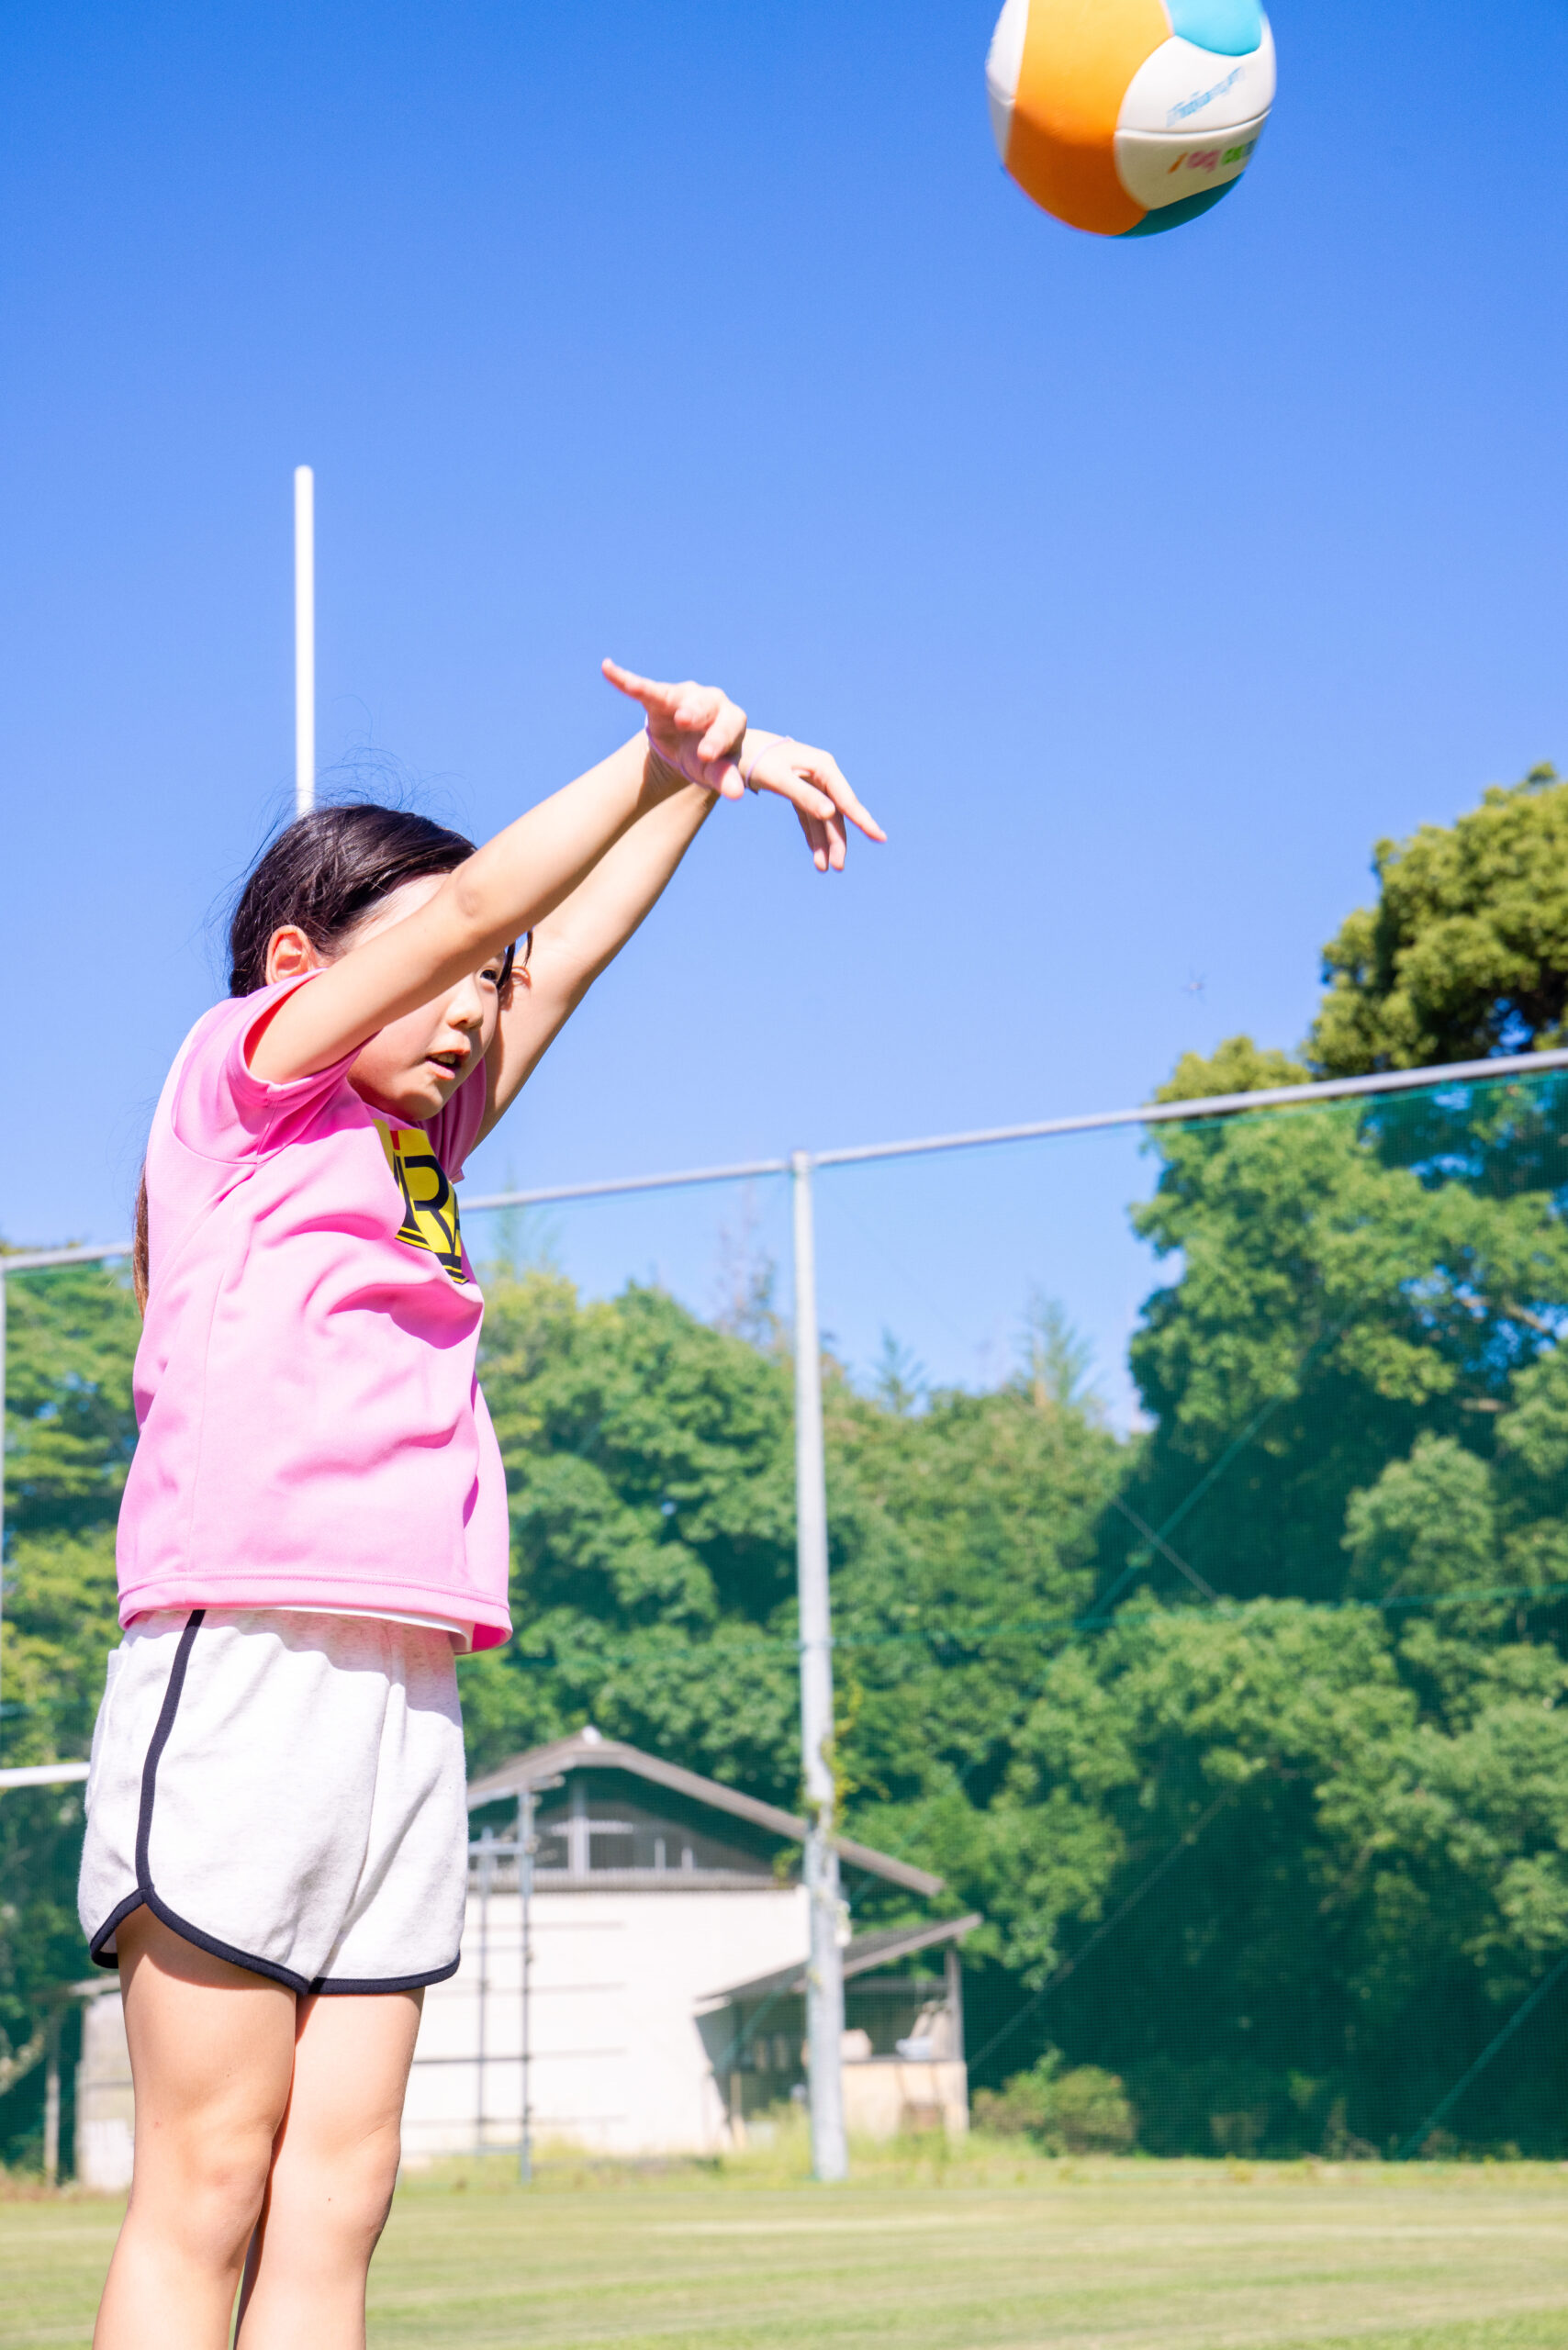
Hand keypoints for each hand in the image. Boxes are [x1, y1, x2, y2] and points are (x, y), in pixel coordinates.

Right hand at [602, 659, 747, 798]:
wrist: (690, 745)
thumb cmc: (708, 758)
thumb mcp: (715, 770)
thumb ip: (725, 777)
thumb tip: (737, 795)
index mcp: (731, 720)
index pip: (727, 729)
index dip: (716, 741)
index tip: (706, 755)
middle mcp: (712, 702)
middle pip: (703, 706)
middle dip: (693, 712)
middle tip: (684, 720)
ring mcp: (685, 696)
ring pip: (675, 695)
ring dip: (661, 695)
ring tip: (637, 689)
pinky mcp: (660, 696)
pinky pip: (643, 687)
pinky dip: (625, 680)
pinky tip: (607, 668)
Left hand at [742, 733, 886, 872]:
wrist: (735, 747)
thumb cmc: (758, 760)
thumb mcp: (779, 778)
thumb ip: (805, 796)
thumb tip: (831, 814)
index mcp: (823, 767)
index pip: (846, 799)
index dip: (862, 820)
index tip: (879, 838)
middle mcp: (822, 775)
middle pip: (837, 813)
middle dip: (838, 841)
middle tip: (838, 867)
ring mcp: (812, 784)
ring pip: (824, 819)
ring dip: (824, 843)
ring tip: (822, 868)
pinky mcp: (799, 792)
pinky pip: (810, 818)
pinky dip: (812, 835)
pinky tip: (815, 854)